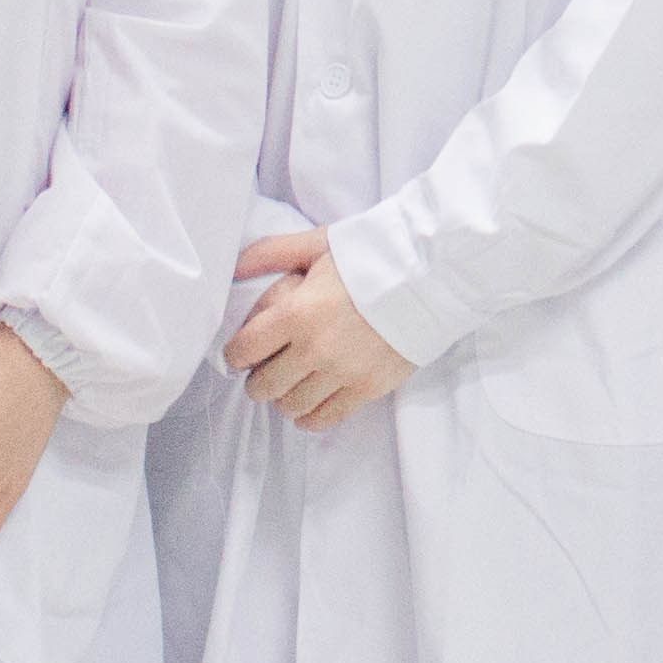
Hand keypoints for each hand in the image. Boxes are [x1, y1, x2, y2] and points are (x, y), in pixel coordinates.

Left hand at [224, 225, 413, 430]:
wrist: (430, 275)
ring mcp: (341, 373)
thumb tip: (233, 268)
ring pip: (291, 406)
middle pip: (263, 386)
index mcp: (296, 312)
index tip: (243, 352)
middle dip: (258, 379)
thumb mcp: (316, 244)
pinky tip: (310, 404)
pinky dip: (310, 417)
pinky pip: (324, 419)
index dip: (235, 354)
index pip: (244, 350)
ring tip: (292, 383)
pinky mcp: (366, 388)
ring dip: (284, 398)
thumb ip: (270, 253)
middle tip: (267, 368)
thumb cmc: (369, 256)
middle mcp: (314, 349)